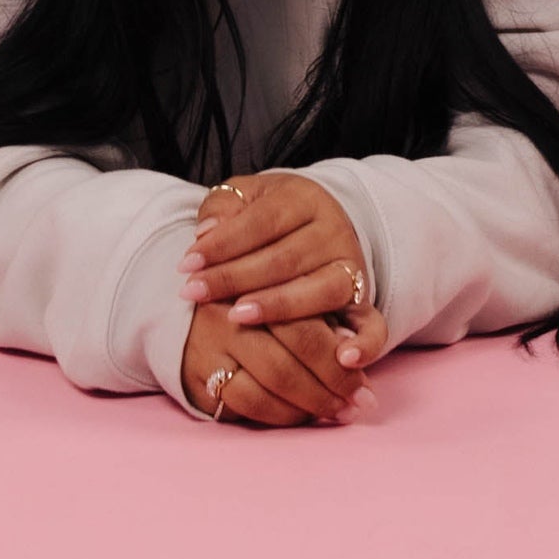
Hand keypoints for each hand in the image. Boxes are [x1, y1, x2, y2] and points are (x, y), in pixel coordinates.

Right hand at [181, 301, 368, 429]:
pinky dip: (280, 414)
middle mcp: (238, 299)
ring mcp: (215, 331)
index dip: (343, 362)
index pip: (313, 322)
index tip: (366, 390)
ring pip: (273, 379)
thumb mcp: (306, 293)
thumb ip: (339, 316)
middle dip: (332, 385)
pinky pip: (247, 400)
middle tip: (355, 408)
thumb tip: (354, 355)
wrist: (195, 299)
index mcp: (271, 272)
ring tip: (336, 413)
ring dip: (310, 405)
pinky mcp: (198, 363)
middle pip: (296, 349)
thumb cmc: (268, 301)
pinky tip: (299, 415)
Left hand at [184, 169, 376, 337]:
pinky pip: (372, 326)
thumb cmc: (269, 217)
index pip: (261, 222)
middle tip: (194, 293)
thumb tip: (206, 233)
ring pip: (321, 290)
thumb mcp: (246, 198)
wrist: (315, 228)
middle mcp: (335, 231)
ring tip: (238, 316)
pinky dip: (364, 345)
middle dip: (235, 277)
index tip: (186, 264)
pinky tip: (342, 360)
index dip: (222, 243)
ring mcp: (353, 268)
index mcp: (305, 199)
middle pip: (284, 258)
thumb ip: (224, 208)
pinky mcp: (364, 302)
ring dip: (279, 306)